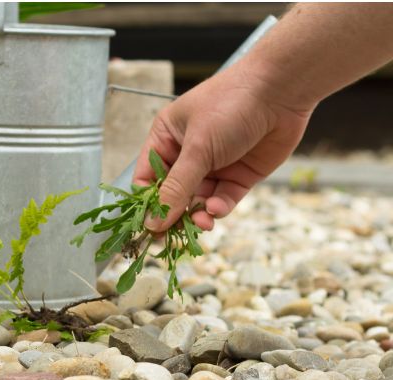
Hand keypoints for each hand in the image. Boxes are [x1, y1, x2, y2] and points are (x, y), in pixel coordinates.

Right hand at [134, 62, 313, 232]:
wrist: (282, 90)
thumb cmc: (231, 105)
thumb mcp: (198, 148)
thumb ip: (176, 188)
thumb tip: (152, 222)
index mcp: (166, 139)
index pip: (147, 179)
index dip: (147, 204)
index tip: (149, 226)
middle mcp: (187, 154)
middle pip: (172, 195)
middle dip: (173, 215)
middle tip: (172, 239)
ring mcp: (213, 166)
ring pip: (197, 202)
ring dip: (197, 215)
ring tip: (202, 223)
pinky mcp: (238, 175)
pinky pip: (222, 200)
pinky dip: (219, 208)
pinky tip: (217, 210)